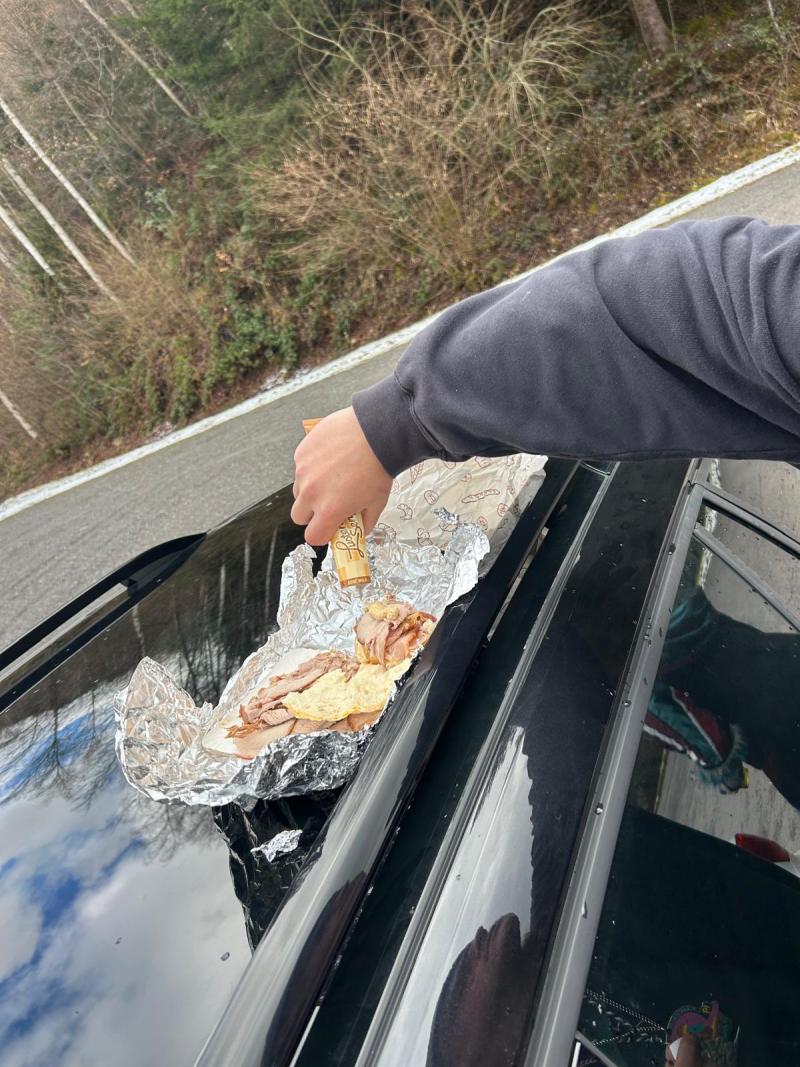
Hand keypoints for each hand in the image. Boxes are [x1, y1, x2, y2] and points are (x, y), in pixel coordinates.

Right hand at [292, 407, 392, 544]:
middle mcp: (311, 493)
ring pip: (298, 490)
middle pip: (299, 516)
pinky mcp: (301, 453)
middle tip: (329, 501)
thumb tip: (357, 530)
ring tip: (332, 475)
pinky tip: (330, 458)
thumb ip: (363, 523)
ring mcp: (303, 472)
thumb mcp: (377, 503)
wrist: (376, 432)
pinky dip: (311, 467)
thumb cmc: (379, 467)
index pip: (313, 537)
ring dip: (310, 489)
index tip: (329, 527)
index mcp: (330, 510)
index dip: (321, 534)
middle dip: (311, 514)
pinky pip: (300, 468)